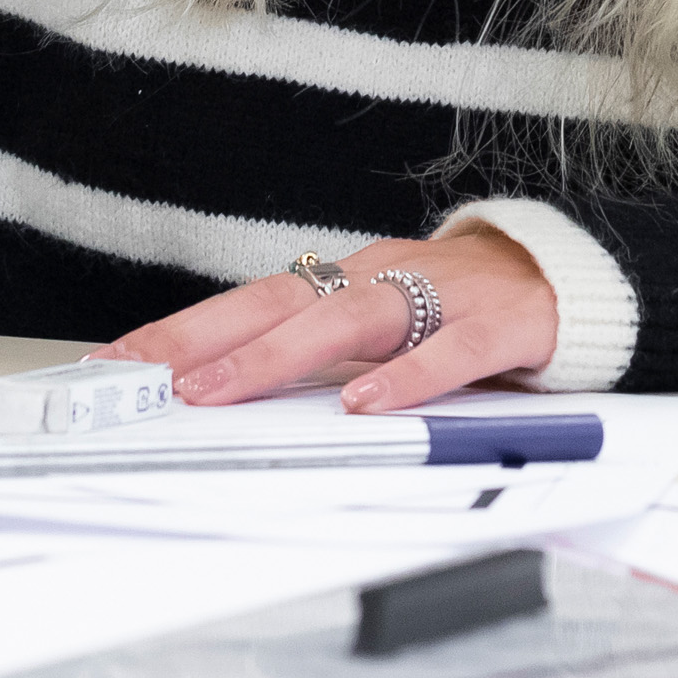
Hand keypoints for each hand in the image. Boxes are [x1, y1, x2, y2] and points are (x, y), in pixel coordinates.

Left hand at [104, 230, 558, 412]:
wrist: (560, 276)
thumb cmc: (453, 304)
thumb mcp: (374, 320)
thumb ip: (313, 349)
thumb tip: (223, 390)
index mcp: (341, 279)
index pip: (247, 301)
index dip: (182, 329)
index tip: (118, 361)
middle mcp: (377, 278)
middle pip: (279, 302)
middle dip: (206, 339)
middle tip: (149, 377)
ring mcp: (436, 297)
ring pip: (349, 318)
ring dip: (280, 354)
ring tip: (226, 387)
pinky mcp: (496, 325)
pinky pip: (449, 350)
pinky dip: (409, 376)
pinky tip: (372, 402)